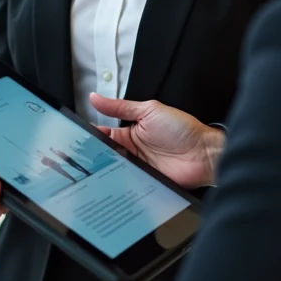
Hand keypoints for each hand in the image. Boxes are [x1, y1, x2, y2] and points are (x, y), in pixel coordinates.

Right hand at [89, 94, 224, 188]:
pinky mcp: (144, 182)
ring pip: (113, 170)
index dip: (90, 136)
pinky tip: (110, 183)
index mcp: (130, 132)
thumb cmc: (181, 128)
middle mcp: (132, 150)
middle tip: (79, 157)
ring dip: (105, 170)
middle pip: (106, 154)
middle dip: (93, 156)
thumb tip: (95, 97)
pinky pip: (127, 183)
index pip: (103, 134)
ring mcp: (138, 167)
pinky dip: (119, 183)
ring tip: (90, 171)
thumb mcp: (149, 111)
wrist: (204, 153)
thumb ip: (120, 107)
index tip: (76, 139)